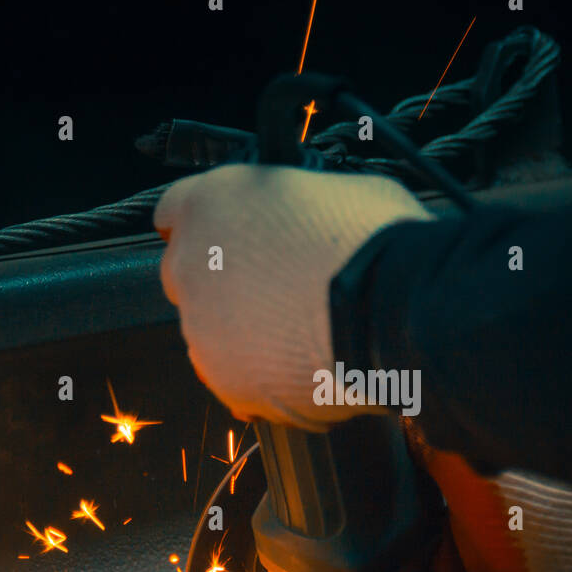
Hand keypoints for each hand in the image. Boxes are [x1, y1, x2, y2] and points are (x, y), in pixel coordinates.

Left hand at [153, 164, 433, 429]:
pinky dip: (264, 380)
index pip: (175, 212)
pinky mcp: (227, 381)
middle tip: (277, 289)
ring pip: (210, 334)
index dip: (208, 226)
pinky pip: (236, 383)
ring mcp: (204, 329)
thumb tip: (309, 216)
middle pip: (188, 277)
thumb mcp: (334, 188)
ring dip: (245, 334)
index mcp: (210, 204)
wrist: (395, 308)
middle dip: (222, 284)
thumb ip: (295, 206)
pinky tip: (306, 368)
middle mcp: (192, 265)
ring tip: (303, 333)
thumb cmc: (374, 239)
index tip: (227, 237)